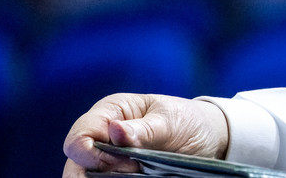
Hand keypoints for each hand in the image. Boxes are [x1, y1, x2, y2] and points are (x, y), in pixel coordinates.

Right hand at [62, 93, 228, 176]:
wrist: (209, 137)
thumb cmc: (187, 120)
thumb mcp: (170, 121)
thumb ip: (143, 129)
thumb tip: (115, 131)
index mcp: (110, 113)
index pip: (79, 139)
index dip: (94, 156)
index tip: (128, 163)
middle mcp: (102, 136)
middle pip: (76, 165)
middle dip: (99, 175)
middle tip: (134, 173)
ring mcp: (108, 158)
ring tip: (138, 176)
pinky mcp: (118, 174)